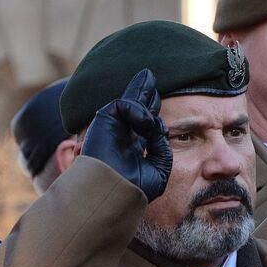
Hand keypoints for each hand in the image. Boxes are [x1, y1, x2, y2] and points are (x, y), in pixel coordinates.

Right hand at [81, 69, 172, 201]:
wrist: (115, 192)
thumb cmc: (134, 186)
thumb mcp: (158, 166)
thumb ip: (161, 145)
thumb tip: (157, 124)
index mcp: (133, 146)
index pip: (144, 122)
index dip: (152, 109)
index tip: (157, 96)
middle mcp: (123, 133)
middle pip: (136, 105)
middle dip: (143, 90)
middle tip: (149, 75)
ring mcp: (114, 126)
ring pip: (131, 100)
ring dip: (145, 99)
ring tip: (150, 101)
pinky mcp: (105, 119)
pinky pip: (126, 105)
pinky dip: (138, 111)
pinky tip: (144, 122)